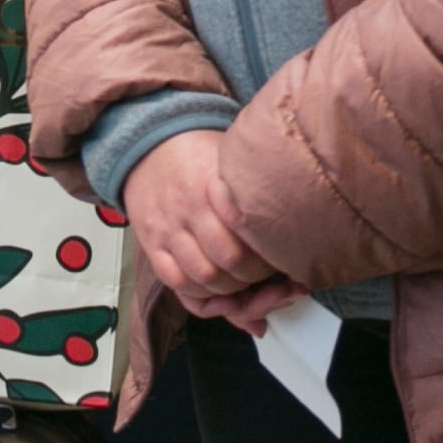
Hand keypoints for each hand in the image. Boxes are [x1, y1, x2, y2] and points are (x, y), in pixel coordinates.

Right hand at [122, 131, 296, 326]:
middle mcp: (190, 206)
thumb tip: (290, 234)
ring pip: (202, 276)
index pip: (248, 230)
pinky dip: (199, 294)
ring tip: (244, 286)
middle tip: (268, 277)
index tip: (282, 256)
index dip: (270, 253)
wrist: (151, 149)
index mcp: (214, 182)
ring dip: (229, 291)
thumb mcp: (231, 163)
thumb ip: (254, 195)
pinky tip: (215, 291)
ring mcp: (168, 227)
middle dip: (254, 276)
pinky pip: (174, 280)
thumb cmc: (203, 160)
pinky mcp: (151, 243)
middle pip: (229, 259)